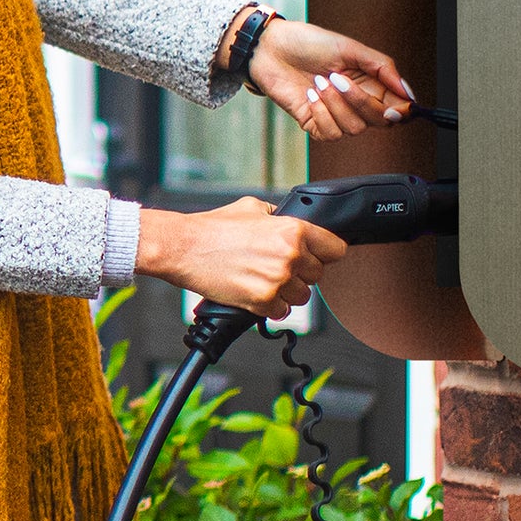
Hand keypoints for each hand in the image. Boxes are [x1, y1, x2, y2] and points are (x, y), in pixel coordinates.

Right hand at [135, 197, 346, 316]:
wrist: (185, 248)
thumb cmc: (214, 228)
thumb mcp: (254, 208)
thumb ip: (280, 216)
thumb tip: (292, 222)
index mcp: (293, 230)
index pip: (336, 250)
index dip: (326, 253)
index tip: (318, 256)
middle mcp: (290, 255)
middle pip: (318, 275)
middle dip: (300, 273)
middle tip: (276, 266)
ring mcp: (277, 280)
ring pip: (302, 297)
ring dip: (286, 291)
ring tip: (263, 278)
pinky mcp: (263, 301)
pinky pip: (282, 312)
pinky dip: (270, 306)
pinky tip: (254, 290)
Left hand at [232, 13, 414, 142]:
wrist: (271, 49)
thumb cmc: (308, 43)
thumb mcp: (349, 48)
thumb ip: (382, 67)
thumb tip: (408, 93)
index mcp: (370, 82)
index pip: (396, 108)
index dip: (400, 112)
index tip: (396, 108)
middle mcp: (355, 101)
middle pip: (378, 121)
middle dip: (360, 102)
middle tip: (338, 78)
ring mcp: (335, 114)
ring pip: (353, 129)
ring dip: (335, 104)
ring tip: (319, 81)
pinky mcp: (315, 123)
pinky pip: (329, 133)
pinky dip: (321, 113)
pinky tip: (310, 94)